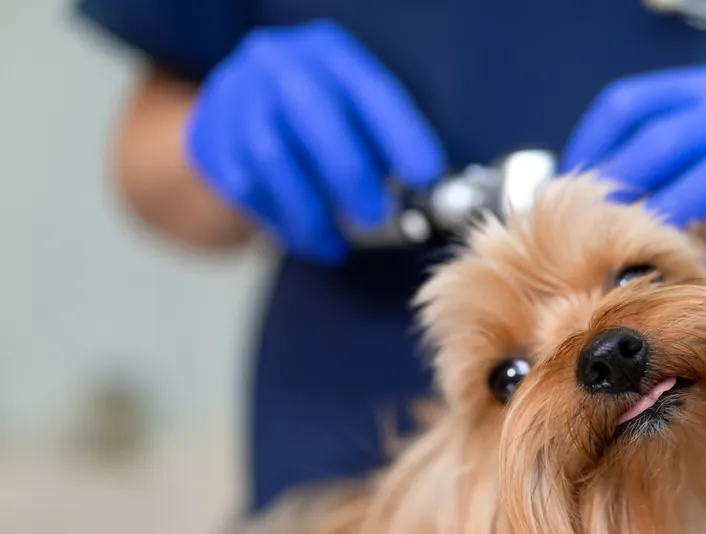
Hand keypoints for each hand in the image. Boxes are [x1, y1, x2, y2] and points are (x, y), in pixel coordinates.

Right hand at [185, 20, 444, 263]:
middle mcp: (279, 65)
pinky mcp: (211, 141)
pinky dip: (283, 222)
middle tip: (376, 216)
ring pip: (273, 159)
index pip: (371, 90)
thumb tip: (433, 197)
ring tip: (337, 244)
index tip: (426, 176)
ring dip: (311, 211)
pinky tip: (307, 240)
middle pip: (314, 118)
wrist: (232, 118)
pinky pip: (248, 189)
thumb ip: (388, 145)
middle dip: (350, 174)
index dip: (401, 135)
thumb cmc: (317, 124)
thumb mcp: (353, 112)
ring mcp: (238, 99)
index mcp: (330, 54)